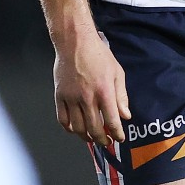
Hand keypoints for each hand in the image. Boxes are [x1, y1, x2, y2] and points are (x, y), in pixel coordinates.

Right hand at [53, 30, 130, 145]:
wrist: (75, 42)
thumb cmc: (98, 55)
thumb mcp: (117, 72)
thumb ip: (121, 96)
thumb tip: (125, 115)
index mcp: (104, 91)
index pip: (112, 121)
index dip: (117, 134)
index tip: (119, 138)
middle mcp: (87, 97)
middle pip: (94, 128)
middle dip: (102, 139)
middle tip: (106, 142)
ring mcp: (71, 98)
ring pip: (77, 127)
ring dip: (86, 137)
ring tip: (92, 137)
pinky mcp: (59, 96)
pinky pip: (62, 119)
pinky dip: (69, 128)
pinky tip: (75, 129)